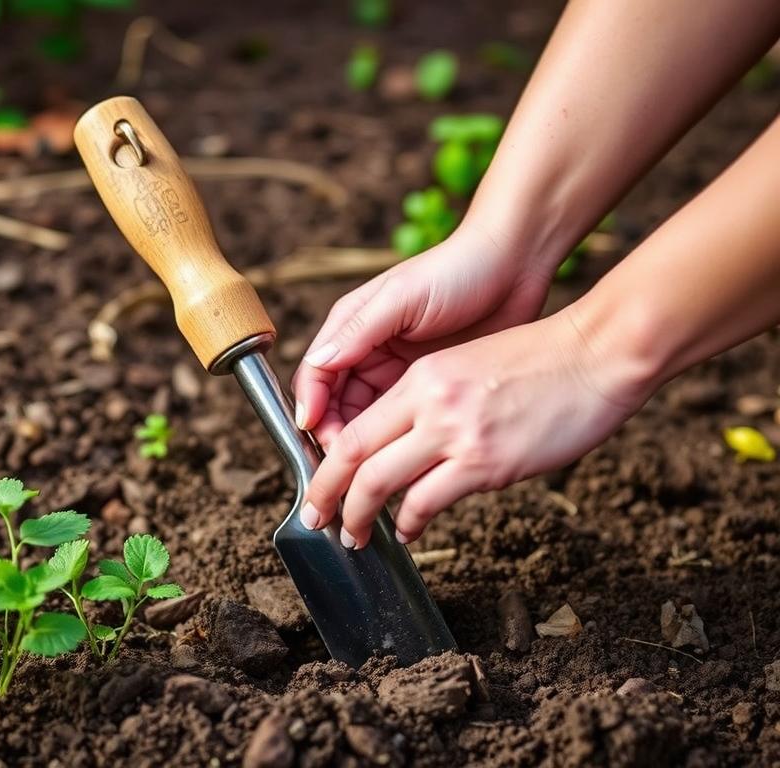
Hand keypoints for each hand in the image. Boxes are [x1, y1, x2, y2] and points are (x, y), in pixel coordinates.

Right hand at [291, 222, 551, 448]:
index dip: (313, 409)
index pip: (317, 376)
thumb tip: (319, 362)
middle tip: (345, 465)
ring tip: (371, 469)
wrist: (516, 267)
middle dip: (334, 435)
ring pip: (366, 418)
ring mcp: (398, 370)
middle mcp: (367, 350)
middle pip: (335, 404)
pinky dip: (395, 442)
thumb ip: (358, 332)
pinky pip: (401, 421)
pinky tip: (402, 457)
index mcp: (352, 327)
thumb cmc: (459, 270)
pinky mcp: (427, 387)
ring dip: (364, 444)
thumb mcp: (403, 298)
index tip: (318, 437)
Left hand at [298, 310, 650, 546]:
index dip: (327, 462)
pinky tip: (406, 531)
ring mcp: (456, 432)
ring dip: (359, 517)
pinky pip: (427, 501)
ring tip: (353, 536)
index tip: (319, 485)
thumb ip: (433, 404)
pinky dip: (408, 523)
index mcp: (422, 377)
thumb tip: (409, 446)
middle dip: (325, 495)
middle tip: (315, 520)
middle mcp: (429, 402)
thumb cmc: (542, 361)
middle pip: (353, 456)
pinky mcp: (486, 461)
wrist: (598, 355)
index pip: (355, 426)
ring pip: (380, 483)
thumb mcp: (469, 367)